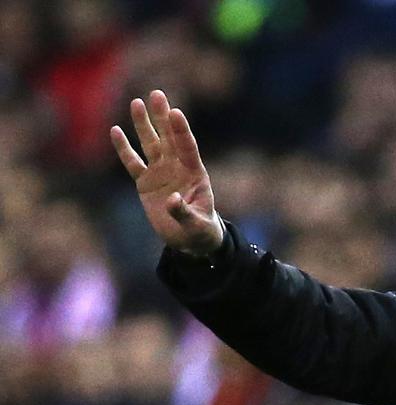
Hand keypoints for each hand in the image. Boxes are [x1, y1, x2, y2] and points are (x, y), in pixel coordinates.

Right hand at [109, 89, 223, 255]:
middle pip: (168, 138)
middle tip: (157, 94)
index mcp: (195, 174)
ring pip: (150, 144)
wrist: (189, 238)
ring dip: (143, 125)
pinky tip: (115, 130)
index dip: (181, 131)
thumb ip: (184, 213)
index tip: (175, 112)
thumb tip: (171, 200)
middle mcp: (177, 168)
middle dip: (162, 117)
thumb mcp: (197, 226)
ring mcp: (160, 172)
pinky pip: (132, 162)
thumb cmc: (200, 231)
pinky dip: (124, 148)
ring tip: (137, 102)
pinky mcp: (145, 182)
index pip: (188, 147)